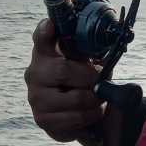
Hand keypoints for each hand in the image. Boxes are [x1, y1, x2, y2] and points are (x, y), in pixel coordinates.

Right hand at [23, 18, 118, 145]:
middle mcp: (34, 73)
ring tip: (99, 98)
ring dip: (97, 100)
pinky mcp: (43, 121)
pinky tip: (91, 111)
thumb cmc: (82, 78)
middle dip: (92, 77)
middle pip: (64, 71)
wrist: (79, 110)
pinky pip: (76, 119)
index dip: (44, 31)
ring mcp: (36, 98)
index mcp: (44, 52)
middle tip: (103, 80)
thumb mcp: (87, 59)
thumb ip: (92, 47)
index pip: (40, 37)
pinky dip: (92, 116)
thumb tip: (110, 37)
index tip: (50, 25)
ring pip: (75, 99)